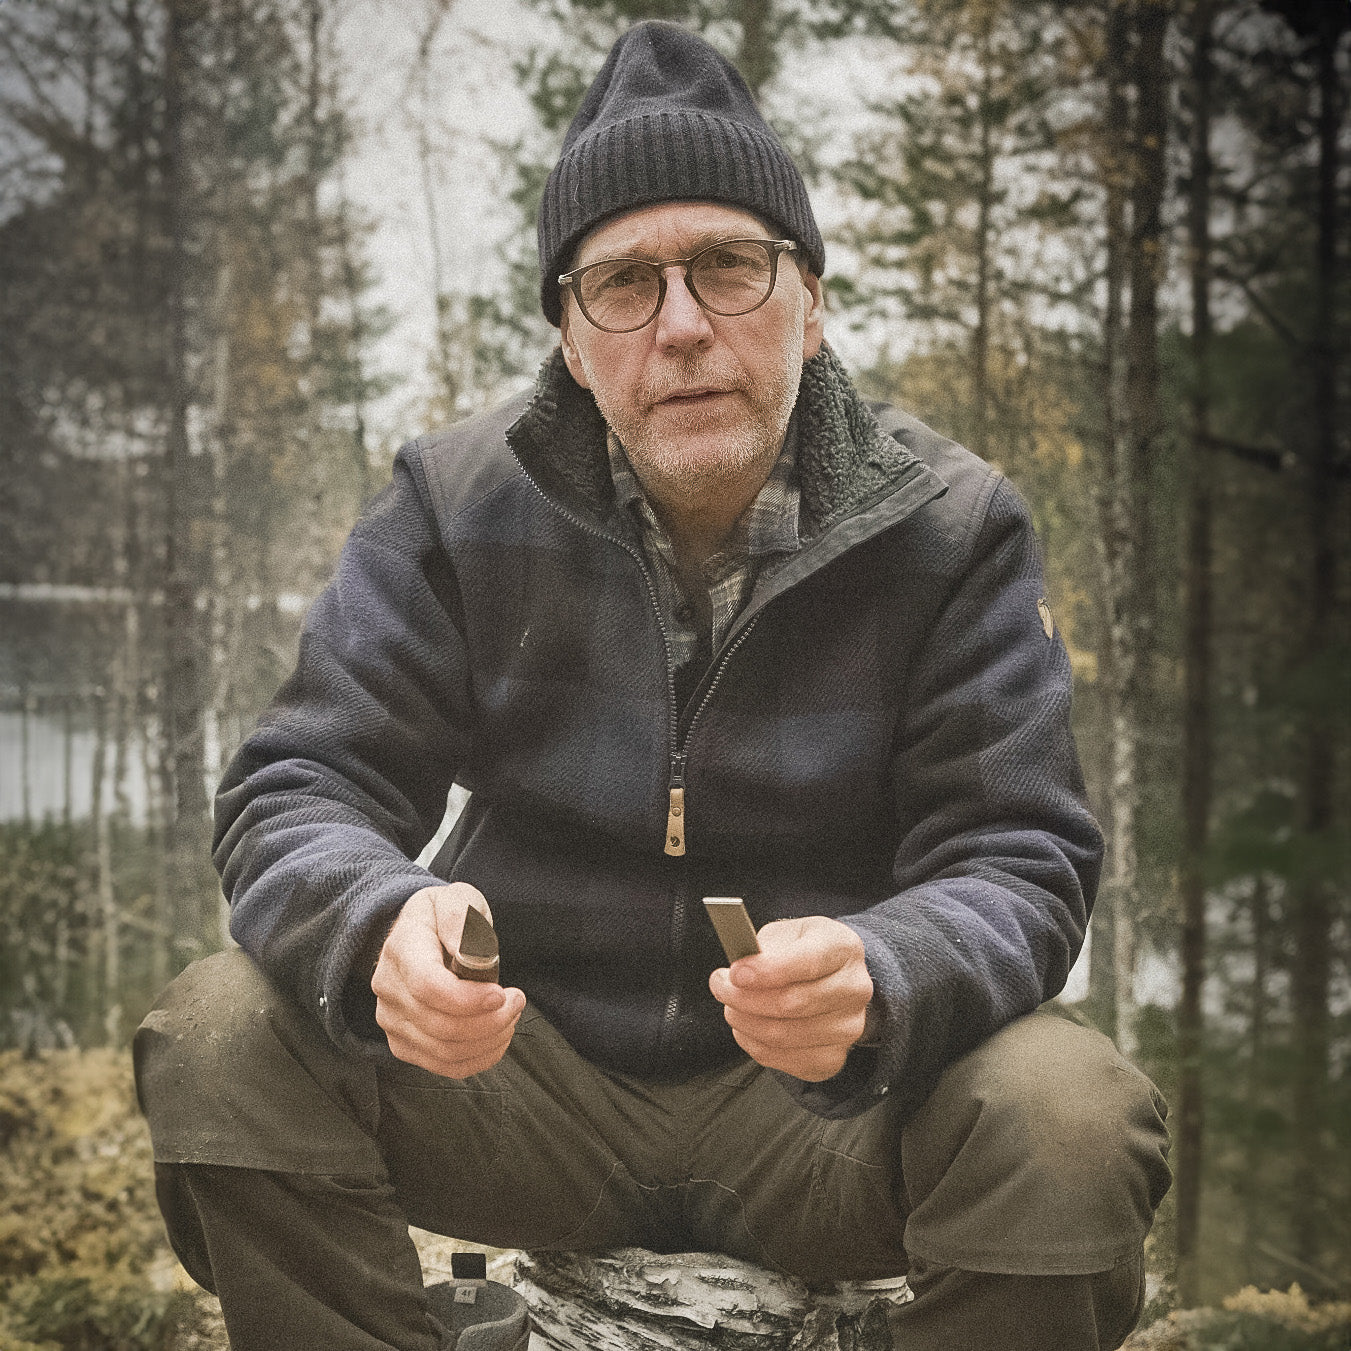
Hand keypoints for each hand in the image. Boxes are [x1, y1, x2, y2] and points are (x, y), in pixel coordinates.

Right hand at [373, 882, 524, 1078]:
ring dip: (490, 1039)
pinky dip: (479, 1058)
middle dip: (491, 1020)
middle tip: (517, 1000)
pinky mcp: (403, 1043)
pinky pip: (444, 1066)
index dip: (468, 999)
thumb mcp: (455, 899)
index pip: (428, 987)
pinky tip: (498, 1036)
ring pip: (445, 1051)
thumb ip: (460, 919)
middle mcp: (388, 989)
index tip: (502, 994)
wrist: (420, 935)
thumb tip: (468, 955)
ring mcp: (392, 1020)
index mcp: (401, 949)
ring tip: (511, 1015)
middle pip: (441, 1025)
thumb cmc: (444, 916)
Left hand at [708, 916, 873, 1081]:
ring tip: (731, 1007)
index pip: (808, 962)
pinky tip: (747, 1027)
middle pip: (793, 1003)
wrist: (830, 979)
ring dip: (745, 1022)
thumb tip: (738, 970)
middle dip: (745, 998)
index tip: (735, 973)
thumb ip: (762, 949)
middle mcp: (854, 988)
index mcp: (843, 947)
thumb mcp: (784, 934)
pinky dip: (755, 1045)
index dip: (767, 971)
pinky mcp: (834, 1058)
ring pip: (784, 1035)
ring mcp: (848, 1027)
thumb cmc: (802, 952)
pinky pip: (784, 1060)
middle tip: (721, 987)